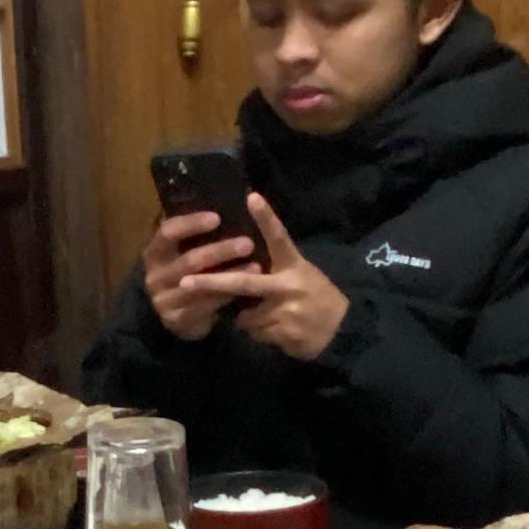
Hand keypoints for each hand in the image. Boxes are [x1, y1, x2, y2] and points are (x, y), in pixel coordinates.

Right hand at [142, 207, 261, 344]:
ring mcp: (164, 300)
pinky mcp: (176, 320)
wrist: (174, 315)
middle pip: (189, 260)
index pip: (168, 232)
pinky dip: (227, 296)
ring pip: (200, 285)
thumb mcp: (181, 252)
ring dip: (230, 274)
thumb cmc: (185, 273)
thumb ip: (192, 234)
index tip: (217, 217)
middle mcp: (155, 275)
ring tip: (257, 265)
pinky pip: (205, 306)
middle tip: (248, 243)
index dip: (191, 224)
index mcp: (155, 252)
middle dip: (220, 251)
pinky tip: (247, 289)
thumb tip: (219, 201)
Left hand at [223, 197, 350, 366]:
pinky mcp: (281, 332)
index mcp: (294, 265)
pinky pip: (254, 332)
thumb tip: (241, 268)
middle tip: (186, 281)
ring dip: (247, 317)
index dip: (266, 217)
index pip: (279, 237)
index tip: (251, 196)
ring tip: (271, 316)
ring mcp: (285, 310)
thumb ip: (275, 271)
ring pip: (245, 314)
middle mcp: (289, 285)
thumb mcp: (302, 275)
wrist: (342, 332)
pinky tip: (277, 330)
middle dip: (212, 283)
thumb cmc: (319, 298)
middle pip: (243, 283)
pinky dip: (258, 331)